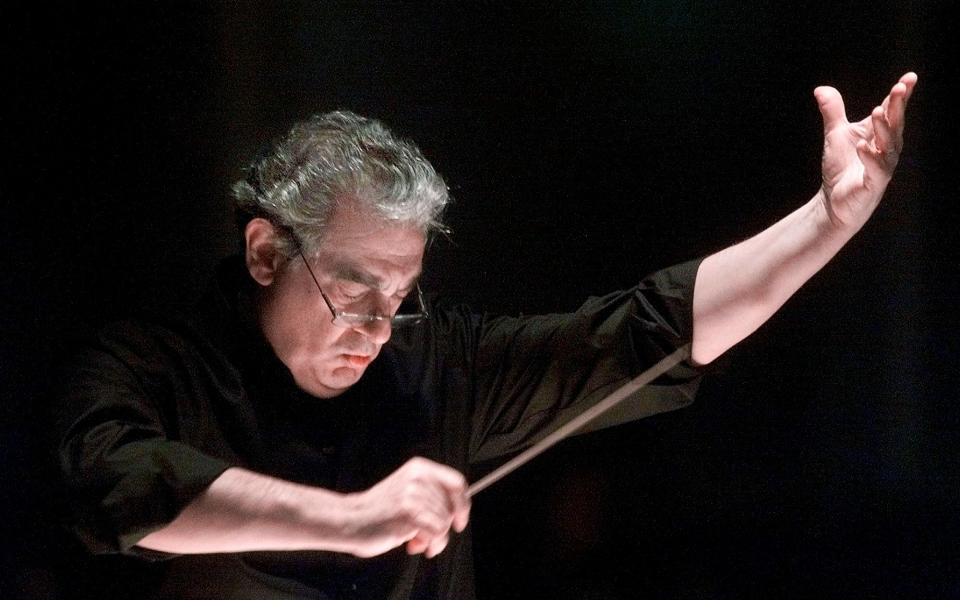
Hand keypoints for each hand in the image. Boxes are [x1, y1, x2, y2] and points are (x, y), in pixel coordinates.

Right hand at [344, 457, 470, 558]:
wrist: (348, 520)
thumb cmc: (376, 513)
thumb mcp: (406, 492)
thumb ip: (429, 496)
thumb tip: (457, 512)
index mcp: (419, 468)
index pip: (456, 482)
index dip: (463, 504)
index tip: (459, 520)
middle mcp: (418, 477)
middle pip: (452, 507)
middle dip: (441, 529)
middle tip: (425, 538)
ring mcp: (414, 493)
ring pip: (445, 522)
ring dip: (433, 539)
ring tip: (414, 541)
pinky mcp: (410, 512)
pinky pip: (437, 532)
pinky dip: (430, 543)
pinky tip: (413, 544)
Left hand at [814, 72, 916, 229]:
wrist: (833, 201)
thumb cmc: (841, 167)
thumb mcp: (836, 134)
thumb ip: (833, 111)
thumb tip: (820, 89)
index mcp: (881, 134)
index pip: (893, 111)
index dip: (901, 95)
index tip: (909, 77)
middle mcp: (887, 148)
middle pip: (895, 124)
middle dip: (897, 107)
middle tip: (898, 89)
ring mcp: (882, 167)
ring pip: (888, 145)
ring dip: (884, 128)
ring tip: (876, 111)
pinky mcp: (873, 184)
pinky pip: (876, 169)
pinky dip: (870, 156)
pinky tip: (863, 146)